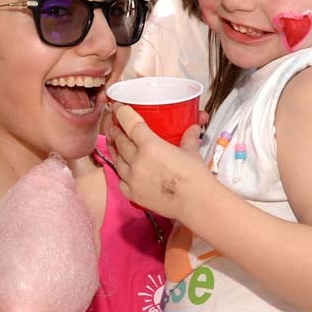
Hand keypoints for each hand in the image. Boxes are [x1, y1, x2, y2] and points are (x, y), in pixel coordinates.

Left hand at [105, 103, 207, 219]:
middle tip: (115, 124)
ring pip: (117, 158)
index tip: (117, 107)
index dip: (121, 112)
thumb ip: (188, 137)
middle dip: (116, 130)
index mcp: (150, 145)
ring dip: (116, 148)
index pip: (129, 123)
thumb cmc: (195, 177)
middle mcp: (137, 161)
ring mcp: (132, 178)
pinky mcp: (133, 194)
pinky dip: (121, 171)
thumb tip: (193, 127)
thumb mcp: (191, 151)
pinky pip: (120, 179)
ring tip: (116, 142)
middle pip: (119, 139)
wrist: (196, 203)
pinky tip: (124, 167)